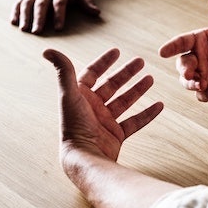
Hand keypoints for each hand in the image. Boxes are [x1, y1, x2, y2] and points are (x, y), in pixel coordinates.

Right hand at [12, 0, 99, 33]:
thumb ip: (87, 2)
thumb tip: (96, 13)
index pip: (60, 2)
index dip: (59, 15)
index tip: (59, 28)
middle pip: (41, 3)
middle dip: (39, 18)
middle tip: (37, 32)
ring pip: (28, 2)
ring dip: (25, 16)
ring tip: (24, 30)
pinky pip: (19, 1)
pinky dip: (16, 11)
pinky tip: (13, 22)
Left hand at [43, 48, 162, 161]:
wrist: (84, 158)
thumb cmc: (74, 127)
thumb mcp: (69, 94)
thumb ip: (63, 71)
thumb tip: (47, 50)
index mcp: (80, 97)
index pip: (92, 74)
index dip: (104, 62)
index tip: (117, 51)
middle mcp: (92, 108)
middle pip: (112, 85)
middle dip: (126, 73)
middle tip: (141, 61)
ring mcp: (105, 122)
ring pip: (124, 102)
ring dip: (137, 90)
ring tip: (150, 78)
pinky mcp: (116, 136)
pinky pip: (134, 122)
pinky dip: (147, 114)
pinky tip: (159, 105)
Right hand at [159, 0, 207, 100]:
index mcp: (199, 41)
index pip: (181, 42)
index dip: (171, 46)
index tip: (162, 52)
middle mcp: (198, 58)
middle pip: (181, 65)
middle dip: (184, 70)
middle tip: (192, 74)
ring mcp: (203, 74)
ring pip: (187, 82)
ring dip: (192, 84)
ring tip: (204, 85)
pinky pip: (201, 95)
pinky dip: (204, 94)